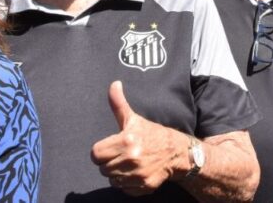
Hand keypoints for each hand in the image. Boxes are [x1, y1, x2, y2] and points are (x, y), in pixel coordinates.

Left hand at [91, 81, 187, 195]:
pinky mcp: (144, 186)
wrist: (176, 151)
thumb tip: (114, 84)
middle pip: (102, 168)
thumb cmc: (152, 133)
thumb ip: (118, 104)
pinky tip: (135, 173)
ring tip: (128, 163)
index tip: (111, 147)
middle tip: (121, 155)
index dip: (101, 151)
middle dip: (109, 162)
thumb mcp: (134, 118)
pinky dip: (128, 184)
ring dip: (117, 173)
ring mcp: (138, 174)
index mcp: (126, 140)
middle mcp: (131, 158)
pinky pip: (124, 189)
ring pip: (112, 180)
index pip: (96, 154)